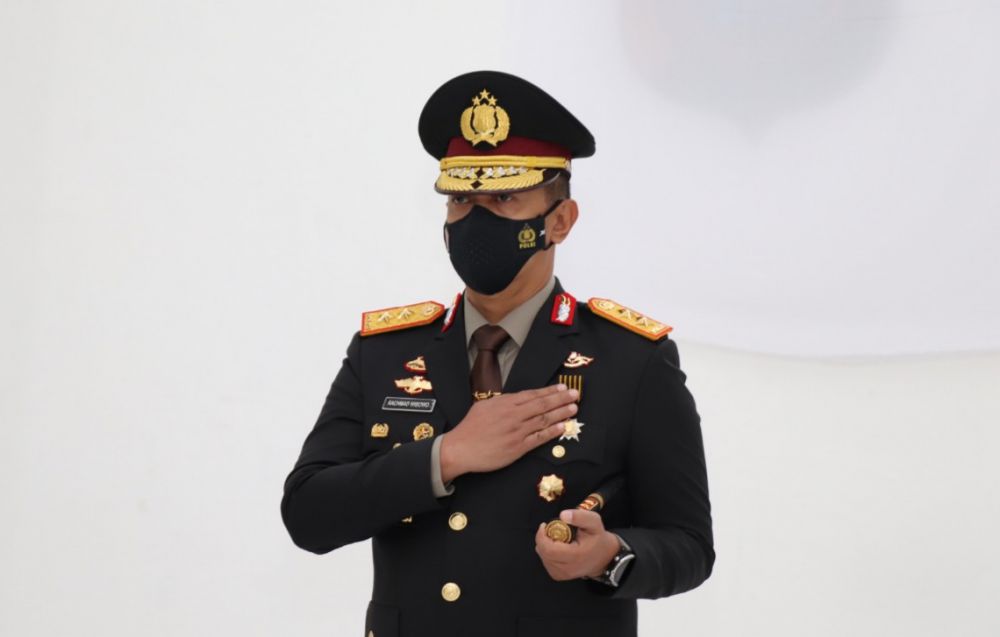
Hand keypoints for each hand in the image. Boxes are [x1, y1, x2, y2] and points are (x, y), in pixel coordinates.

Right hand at [439, 384, 577, 481]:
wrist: (460, 448)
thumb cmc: (470, 428)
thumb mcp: (484, 406)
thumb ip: (503, 402)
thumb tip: (517, 399)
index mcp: (505, 403)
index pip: (532, 395)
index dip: (549, 391)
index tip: (562, 388)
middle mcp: (513, 415)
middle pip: (542, 405)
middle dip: (561, 399)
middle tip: (575, 394)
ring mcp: (517, 431)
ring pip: (544, 420)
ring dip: (560, 413)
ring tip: (573, 409)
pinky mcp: (518, 447)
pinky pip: (539, 438)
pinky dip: (552, 432)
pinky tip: (562, 427)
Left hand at [534, 509, 620, 580]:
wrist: (604, 558)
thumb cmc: (598, 538)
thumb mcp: (594, 522)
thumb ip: (580, 516)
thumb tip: (562, 515)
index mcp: (575, 556)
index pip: (549, 550)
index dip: (542, 537)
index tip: (544, 525)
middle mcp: (568, 569)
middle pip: (544, 554)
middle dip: (542, 539)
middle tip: (549, 529)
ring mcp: (563, 574)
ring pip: (544, 558)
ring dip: (544, 545)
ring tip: (555, 537)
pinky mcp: (559, 576)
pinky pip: (546, 562)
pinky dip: (547, 553)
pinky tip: (556, 547)